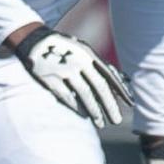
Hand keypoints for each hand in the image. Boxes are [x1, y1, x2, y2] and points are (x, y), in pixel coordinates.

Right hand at [12, 25, 132, 126]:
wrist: (33, 40)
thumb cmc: (64, 49)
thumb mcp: (82, 50)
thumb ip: (98, 65)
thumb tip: (121, 81)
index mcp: (89, 55)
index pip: (109, 75)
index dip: (121, 91)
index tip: (130, 103)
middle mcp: (79, 62)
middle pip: (99, 87)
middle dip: (109, 106)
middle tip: (116, 120)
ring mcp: (64, 70)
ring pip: (84, 94)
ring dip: (94, 111)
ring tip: (101, 123)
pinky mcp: (50, 78)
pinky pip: (66, 96)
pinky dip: (76, 107)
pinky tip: (83, 116)